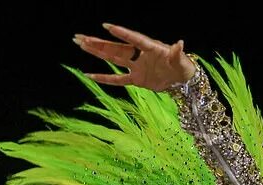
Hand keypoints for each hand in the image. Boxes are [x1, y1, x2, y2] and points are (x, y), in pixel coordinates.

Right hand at [73, 24, 196, 90]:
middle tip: (80, 37)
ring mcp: (135, 67)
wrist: (182, 80)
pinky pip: (117, 79)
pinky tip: (90, 75)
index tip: (107, 26)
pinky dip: (105, 78)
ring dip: (97, 52)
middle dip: (98, 42)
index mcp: (150, 48)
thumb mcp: (181, 61)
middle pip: (115, 47)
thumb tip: (179, 44)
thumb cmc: (182, 66)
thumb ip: (177, 53)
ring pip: (113, 58)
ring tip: (81, 44)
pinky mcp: (136, 79)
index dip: (121, 33)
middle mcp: (139, 55)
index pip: (133, 39)